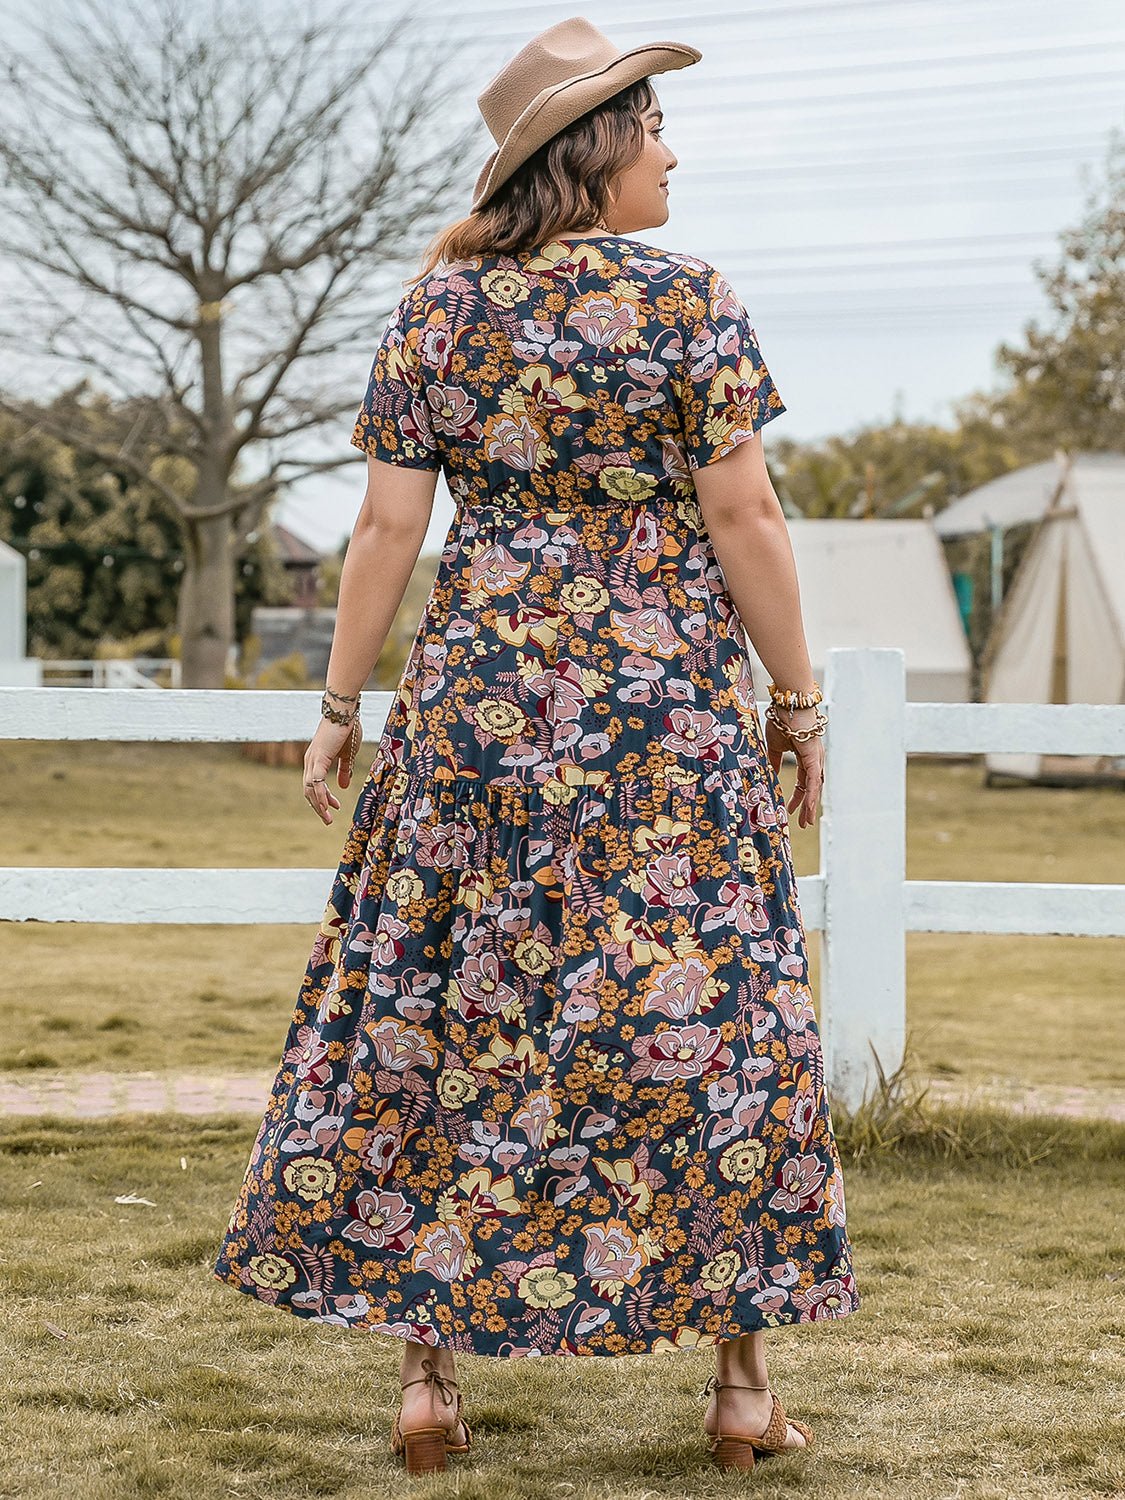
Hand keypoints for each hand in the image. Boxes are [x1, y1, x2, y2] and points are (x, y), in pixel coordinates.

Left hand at [302, 716, 360, 824]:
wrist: (344, 711)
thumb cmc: (347, 729)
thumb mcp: (348, 754)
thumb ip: (344, 770)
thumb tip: (343, 786)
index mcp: (316, 761)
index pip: (314, 786)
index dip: (322, 799)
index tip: (334, 808)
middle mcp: (310, 762)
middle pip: (308, 791)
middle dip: (318, 807)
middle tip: (328, 820)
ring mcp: (312, 760)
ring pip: (310, 789)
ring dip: (318, 805)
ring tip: (327, 818)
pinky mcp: (318, 758)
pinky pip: (316, 781)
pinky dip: (320, 795)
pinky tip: (326, 805)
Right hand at [764, 704, 823, 828]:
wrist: (789, 705)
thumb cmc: (782, 719)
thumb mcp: (774, 745)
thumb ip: (774, 762)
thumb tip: (771, 775)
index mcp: (805, 756)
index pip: (803, 782)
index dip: (797, 796)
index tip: (789, 808)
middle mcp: (814, 759)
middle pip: (811, 788)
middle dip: (807, 806)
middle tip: (803, 822)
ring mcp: (816, 759)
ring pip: (814, 788)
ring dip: (811, 806)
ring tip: (806, 822)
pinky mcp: (814, 758)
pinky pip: (813, 782)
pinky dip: (812, 796)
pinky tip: (809, 808)